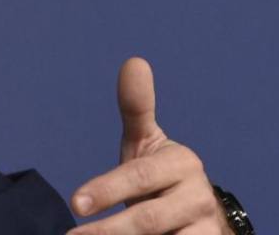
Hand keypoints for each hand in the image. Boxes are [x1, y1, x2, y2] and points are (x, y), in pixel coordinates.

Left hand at [67, 58, 230, 234]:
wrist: (200, 219)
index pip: (139, 177)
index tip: (75, 203)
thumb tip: (134, 61)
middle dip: (109, 230)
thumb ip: (137, 108)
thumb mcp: (146, 144)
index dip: (107, 189)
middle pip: (148, 220)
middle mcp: (197, 199)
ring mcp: (203, 230)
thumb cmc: (160, 179)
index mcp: (182, 165)